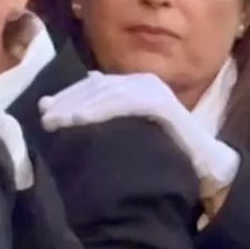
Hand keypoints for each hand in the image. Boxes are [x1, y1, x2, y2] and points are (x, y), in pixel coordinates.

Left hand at [40, 72, 239, 197]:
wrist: (206, 166)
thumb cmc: (166, 152)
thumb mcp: (129, 131)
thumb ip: (106, 117)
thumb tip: (69, 106)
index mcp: (135, 85)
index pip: (93, 85)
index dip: (67, 96)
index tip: (43, 110)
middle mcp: (143, 82)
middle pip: (96, 86)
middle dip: (68, 100)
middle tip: (44, 117)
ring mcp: (154, 90)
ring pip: (107, 91)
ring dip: (78, 105)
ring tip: (56, 121)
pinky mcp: (163, 103)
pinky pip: (125, 102)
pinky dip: (100, 109)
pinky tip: (80, 121)